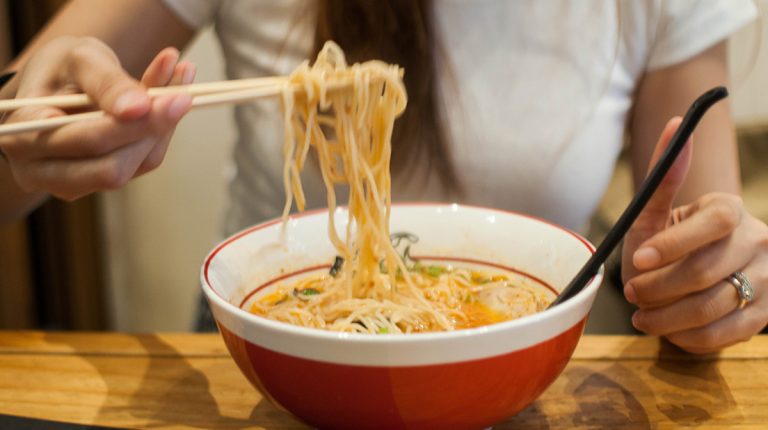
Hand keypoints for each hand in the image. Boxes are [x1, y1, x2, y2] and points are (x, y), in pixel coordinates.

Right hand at [0, 36, 194, 200]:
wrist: (57, 83)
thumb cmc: (61, 69)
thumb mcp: (79, 59)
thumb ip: (106, 81)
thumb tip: (139, 108)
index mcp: (24, 137)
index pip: (87, 142)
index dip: (134, 125)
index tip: (174, 98)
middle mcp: (42, 170)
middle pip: (112, 167)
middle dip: (154, 129)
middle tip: (185, 95)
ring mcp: (74, 181)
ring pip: (134, 166)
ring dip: (164, 127)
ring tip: (181, 84)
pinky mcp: (104, 178)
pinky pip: (143, 161)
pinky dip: (162, 129)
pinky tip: (172, 96)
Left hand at [622, 118, 767, 353]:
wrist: (687, 278)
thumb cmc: (664, 245)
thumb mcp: (655, 213)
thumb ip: (663, 177)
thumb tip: (675, 121)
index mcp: (729, 210)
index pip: (714, 223)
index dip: (673, 244)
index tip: (637, 260)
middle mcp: (758, 241)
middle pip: (708, 271)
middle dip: (659, 288)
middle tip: (631, 293)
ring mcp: (767, 280)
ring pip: (714, 307)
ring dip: (666, 317)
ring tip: (642, 314)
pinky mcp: (764, 317)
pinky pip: (722, 335)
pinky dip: (685, 337)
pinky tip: (667, 327)